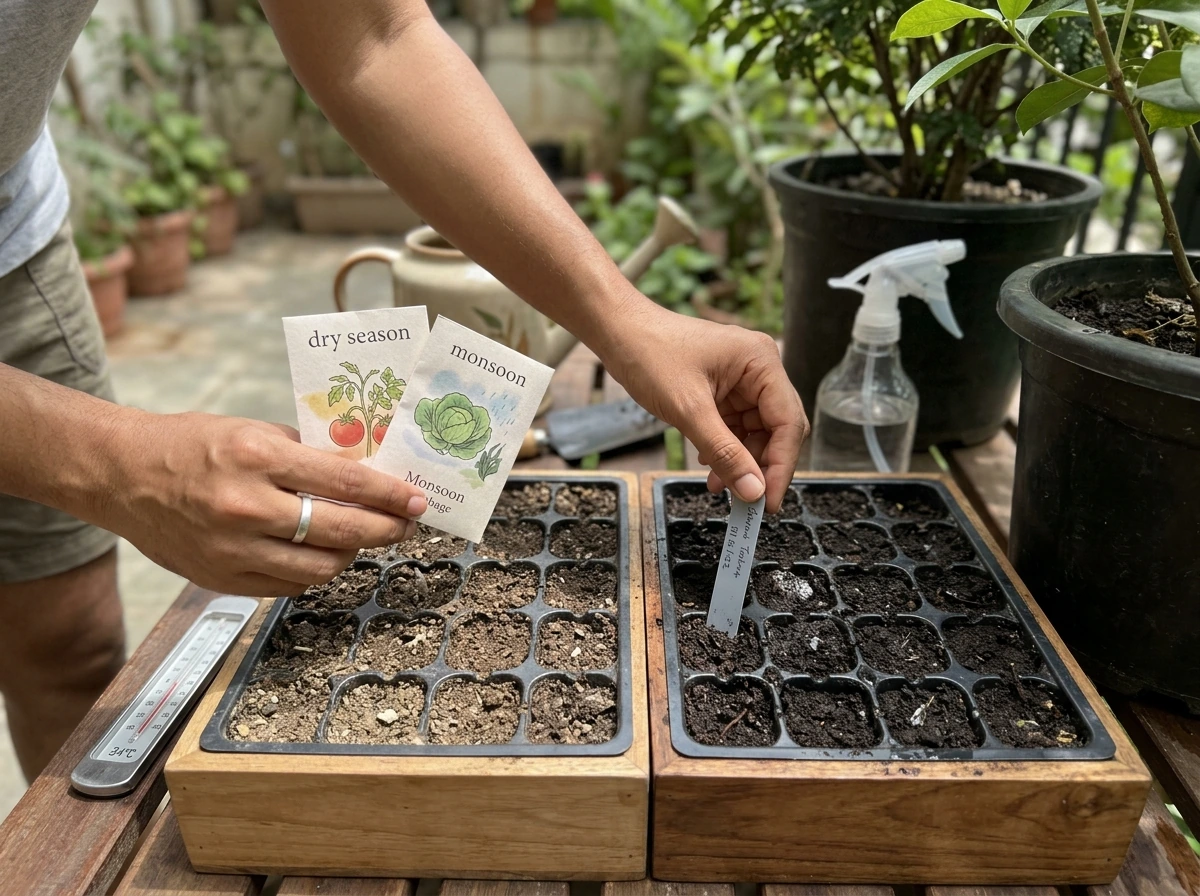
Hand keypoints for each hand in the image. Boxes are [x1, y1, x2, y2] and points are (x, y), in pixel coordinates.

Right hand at [102, 412, 426, 595]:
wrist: (122, 475)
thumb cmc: (192, 445)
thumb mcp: (253, 431)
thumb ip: (307, 454)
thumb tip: (365, 471)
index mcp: (257, 457)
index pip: (345, 481)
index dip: (389, 495)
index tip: (417, 500)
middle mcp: (246, 506)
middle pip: (341, 531)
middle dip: (385, 531)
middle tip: (403, 525)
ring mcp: (233, 549)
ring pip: (320, 567)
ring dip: (351, 554)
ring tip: (361, 538)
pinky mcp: (222, 580)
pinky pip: (289, 585)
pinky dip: (314, 571)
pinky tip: (320, 554)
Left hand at [602, 299, 807, 513]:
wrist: (618, 332)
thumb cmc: (650, 354)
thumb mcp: (688, 410)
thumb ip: (724, 453)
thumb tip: (753, 491)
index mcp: (761, 362)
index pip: (788, 422)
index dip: (782, 466)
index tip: (768, 502)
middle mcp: (759, 369)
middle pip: (777, 429)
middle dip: (761, 466)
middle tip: (747, 502)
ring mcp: (742, 380)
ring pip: (756, 433)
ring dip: (741, 462)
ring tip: (717, 484)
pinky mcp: (724, 390)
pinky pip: (736, 428)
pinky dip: (726, 450)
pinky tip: (709, 466)